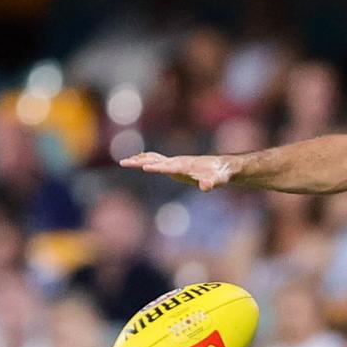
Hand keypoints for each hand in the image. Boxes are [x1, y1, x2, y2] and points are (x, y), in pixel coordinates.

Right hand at [119, 152, 236, 191]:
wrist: (222, 166)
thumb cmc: (220, 175)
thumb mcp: (218, 180)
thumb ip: (211, 183)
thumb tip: (206, 187)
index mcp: (185, 166)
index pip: (168, 166)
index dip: (157, 167)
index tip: (144, 167)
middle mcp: (178, 162)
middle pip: (156, 160)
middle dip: (140, 162)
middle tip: (123, 162)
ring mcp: (175, 162)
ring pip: (154, 159)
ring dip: (139, 159)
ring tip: (123, 161)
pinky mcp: (175, 164)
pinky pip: (157, 160)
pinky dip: (146, 159)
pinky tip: (137, 160)